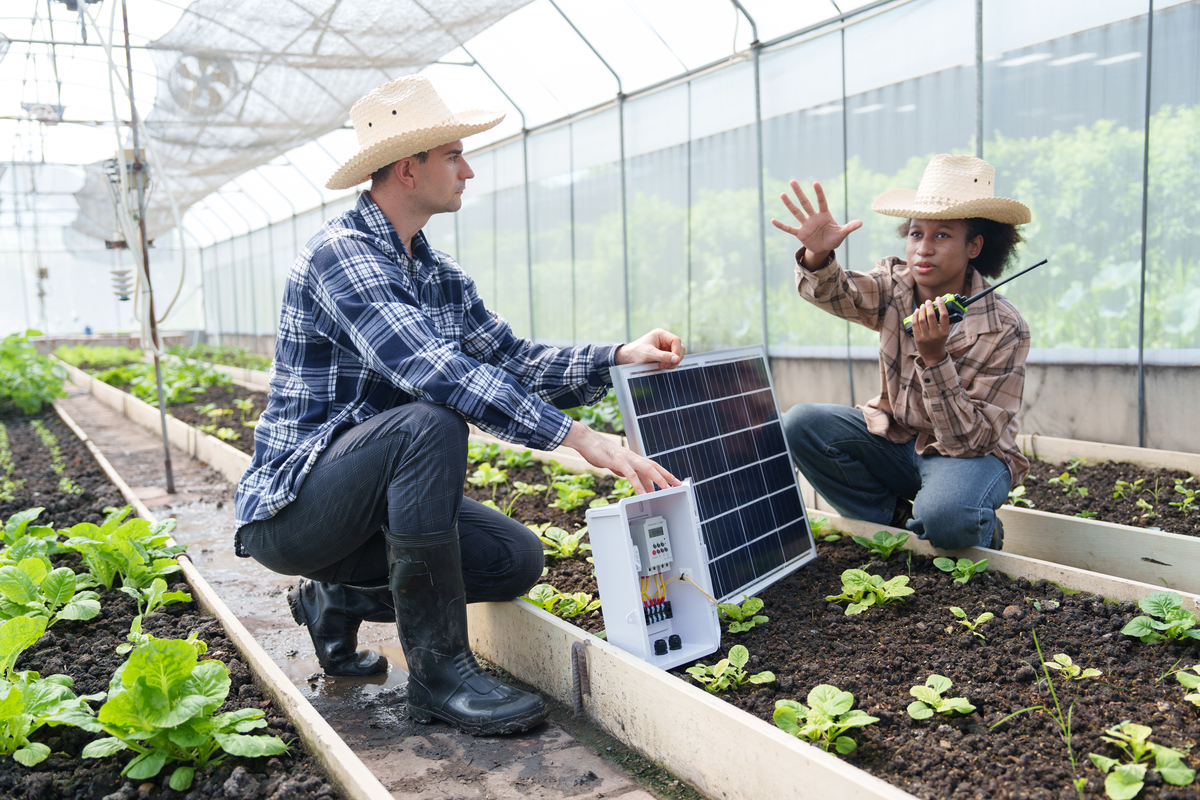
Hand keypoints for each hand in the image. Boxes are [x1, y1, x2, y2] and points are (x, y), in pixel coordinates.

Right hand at [563, 422, 680, 494]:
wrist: (586, 440)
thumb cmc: (599, 451)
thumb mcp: (616, 464)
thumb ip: (626, 470)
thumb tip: (632, 479)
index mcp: (633, 458)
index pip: (652, 466)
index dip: (664, 474)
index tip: (672, 483)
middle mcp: (632, 457)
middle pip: (654, 466)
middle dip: (667, 476)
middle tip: (677, 485)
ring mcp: (626, 458)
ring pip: (646, 468)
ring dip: (657, 479)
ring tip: (665, 489)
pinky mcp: (617, 461)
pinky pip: (630, 474)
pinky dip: (637, 484)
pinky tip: (641, 492)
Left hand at [616, 328, 683, 369]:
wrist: (627, 358)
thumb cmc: (635, 352)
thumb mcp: (649, 354)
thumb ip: (663, 356)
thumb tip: (676, 359)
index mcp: (661, 334)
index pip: (676, 340)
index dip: (677, 351)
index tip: (673, 360)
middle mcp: (664, 340)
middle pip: (679, 348)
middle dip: (674, 358)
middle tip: (665, 365)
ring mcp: (665, 347)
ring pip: (677, 355)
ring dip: (672, 362)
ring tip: (661, 366)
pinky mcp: (664, 355)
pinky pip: (672, 360)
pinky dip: (669, 364)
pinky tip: (661, 367)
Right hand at [771, 180, 862, 268]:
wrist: (824, 248)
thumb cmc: (834, 238)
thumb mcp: (842, 233)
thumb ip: (850, 227)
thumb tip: (861, 223)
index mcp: (824, 215)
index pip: (821, 202)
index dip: (819, 193)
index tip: (815, 183)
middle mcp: (813, 217)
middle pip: (805, 203)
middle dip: (799, 193)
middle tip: (792, 181)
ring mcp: (806, 225)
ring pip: (796, 212)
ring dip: (789, 204)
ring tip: (782, 194)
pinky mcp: (800, 234)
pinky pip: (789, 229)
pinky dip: (781, 226)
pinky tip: (773, 220)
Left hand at [911, 296, 949, 364]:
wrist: (933, 356)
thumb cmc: (939, 341)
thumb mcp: (945, 333)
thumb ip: (943, 322)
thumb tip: (941, 306)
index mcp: (944, 332)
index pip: (944, 315)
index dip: (941, 305)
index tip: (938, 299)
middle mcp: (935, 335)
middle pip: (931, 316)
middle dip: (929, 306)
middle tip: (928, 301)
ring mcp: (926, 337)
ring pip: (922, 319)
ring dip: (921, 310)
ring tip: (922, 306)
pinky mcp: (918, 338)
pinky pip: (915, 324)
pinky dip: (915, 316)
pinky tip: (916, 311)